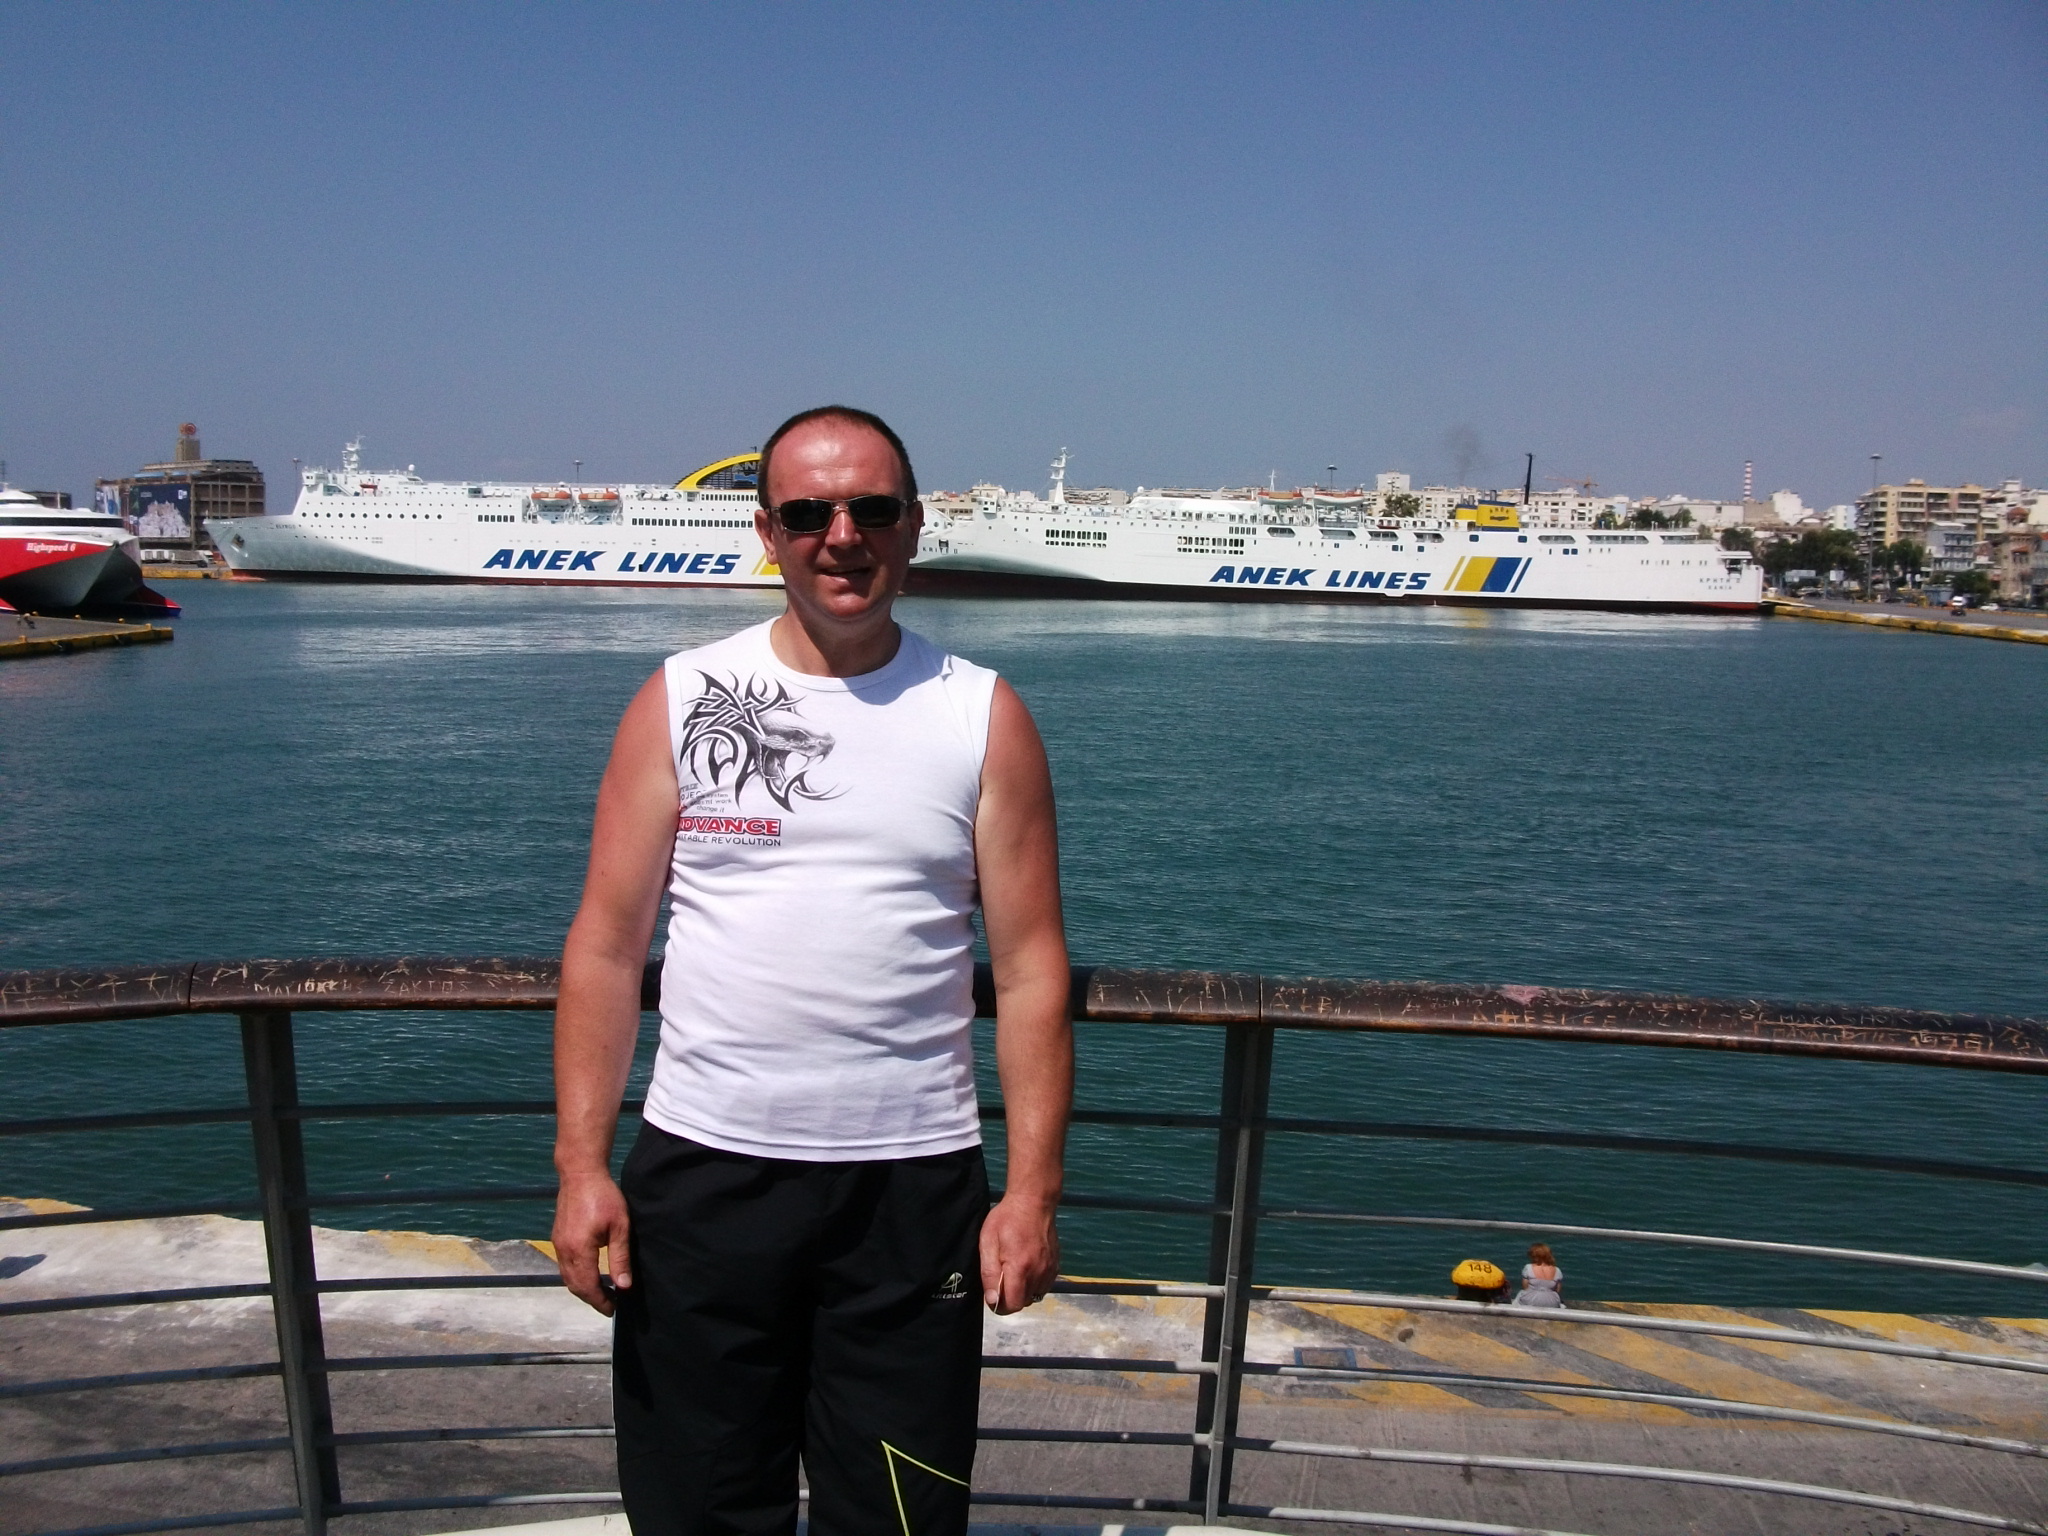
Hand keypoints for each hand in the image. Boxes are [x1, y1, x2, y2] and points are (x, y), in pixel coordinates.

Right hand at [552, 1168, 632, 1316]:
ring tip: (601, 1294)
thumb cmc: (604, 1197)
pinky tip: (589, 1275)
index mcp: (579, 1250)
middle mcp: (564, 1251)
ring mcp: (558, 1244)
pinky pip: (564, 1267)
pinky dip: (576, 1277)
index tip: (613, 1309)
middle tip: (609, 1305)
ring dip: (583, 1289)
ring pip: (567, 1278)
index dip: (600, 1301)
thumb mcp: (620, 1226)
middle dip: (591, 1299)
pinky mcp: (558, 1238)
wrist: (580, 1173)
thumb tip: (624, 1286)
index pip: (588, 1286)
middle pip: (575, 1286)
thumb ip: (620, 1257)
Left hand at [979, 1193, 1058, 1314]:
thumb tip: (993, 1300)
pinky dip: (1034, 1283)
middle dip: (1010, 1296)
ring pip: (1034, 1295)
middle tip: (1002, 1276)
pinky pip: (1044, 1286)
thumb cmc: (1006, 1218)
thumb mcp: (988, 1241)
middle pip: (1023, 1302)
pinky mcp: (1056, 1266)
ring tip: (1014, 1270)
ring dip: (1023, 1290)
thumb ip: (989, 1273)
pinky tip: (1027, 1267)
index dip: (1000, 1305)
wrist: (1034, 1201)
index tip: (993, 1294)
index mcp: (1020, 1268)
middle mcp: (1038, 1273)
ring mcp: (1050, 1270)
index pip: (1012, 1305)